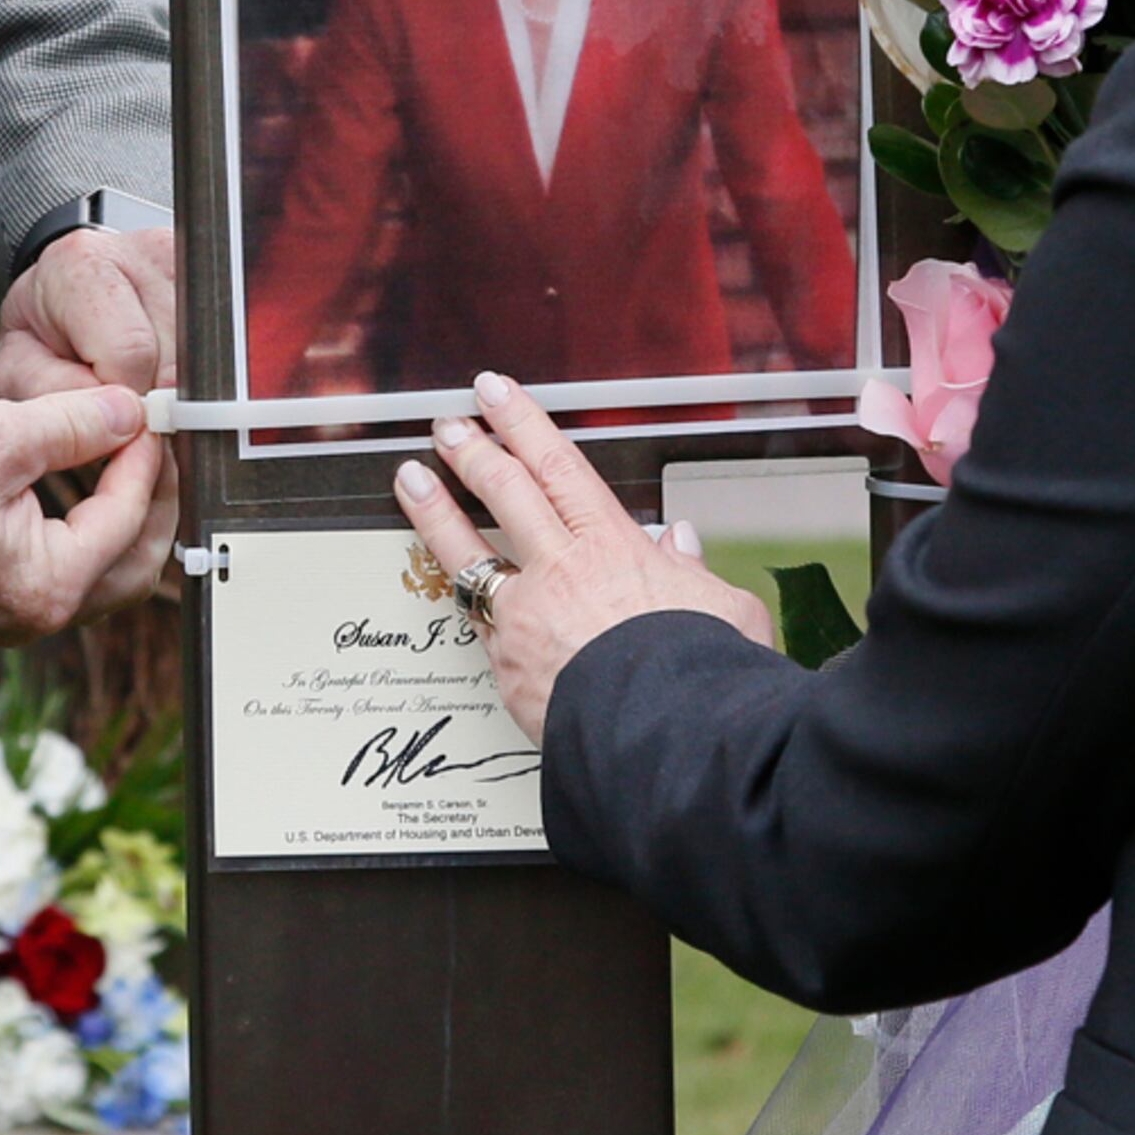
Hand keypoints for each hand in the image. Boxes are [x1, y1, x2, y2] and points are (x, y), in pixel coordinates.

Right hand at [0, 226, 182, 618]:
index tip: (150, 410)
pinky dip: (81, 526)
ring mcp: (6, 613)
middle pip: (132, 563)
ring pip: (98, 570)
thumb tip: (131, 413)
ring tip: (122, 452)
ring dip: (119, 515)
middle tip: (155, 441)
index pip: (128, 518)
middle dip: (152, 500)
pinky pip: (58, 567)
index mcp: (45, 587)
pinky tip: (77, 478)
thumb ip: (77, 425)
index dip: (146, 456)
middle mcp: (33, 616)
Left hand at [389, 371, 774, 740]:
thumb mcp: (725, 607)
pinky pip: (472, 617)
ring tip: (409, 477)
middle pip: (505, 491)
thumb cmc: (704, 677)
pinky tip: (440, 581)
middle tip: (449, 425)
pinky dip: (456, 592)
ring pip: (467, 549)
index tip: (497, 396)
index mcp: (613, 545)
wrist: (665, 738)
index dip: (521, 423)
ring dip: (434, 508)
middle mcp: (561, 570)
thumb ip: (693, 571)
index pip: (557, 465)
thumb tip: (678, 542)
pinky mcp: (505, 665)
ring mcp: (525, 616)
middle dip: (472, 451)